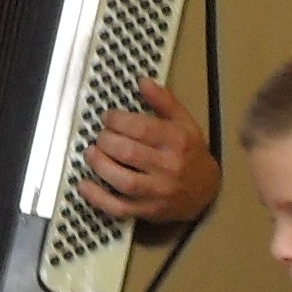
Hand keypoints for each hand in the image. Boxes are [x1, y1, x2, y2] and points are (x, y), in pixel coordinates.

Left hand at [79, 77, 219, 225]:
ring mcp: (157, 192)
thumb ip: (164, 101)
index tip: (108, 117)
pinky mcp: (148, 210)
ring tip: (91, 152)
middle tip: (100, 135)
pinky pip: (118, 207)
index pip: (141, 128)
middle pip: (128, 152)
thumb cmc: (191, 153)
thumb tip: (143, 81)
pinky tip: (85, 184)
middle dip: (106, 140)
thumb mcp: (184, 122)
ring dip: (100, 165)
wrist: (206, 190)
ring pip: (122, 180)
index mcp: (177, 141)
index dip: (117, 120)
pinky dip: (98, 198)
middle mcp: (168, 167)